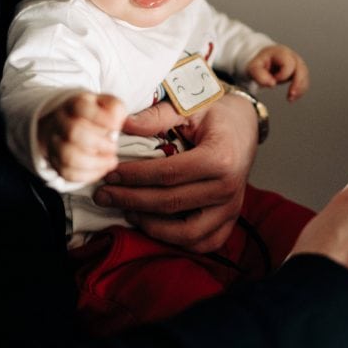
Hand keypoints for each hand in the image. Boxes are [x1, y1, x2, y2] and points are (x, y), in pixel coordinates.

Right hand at [37, 92, 123, 183]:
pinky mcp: (55, 160)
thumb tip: (118, 125)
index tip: (115, 126)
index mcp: (75, 104)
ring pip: (68, 156)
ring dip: (95, 162)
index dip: (102, 119)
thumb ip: (115, 111)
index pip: (82, 107)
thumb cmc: (94, 115)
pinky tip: (100, 169)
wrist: (70, 123)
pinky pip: (67, 172)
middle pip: (73, 131)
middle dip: (99, 143)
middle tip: (113, 147)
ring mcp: (55, 141)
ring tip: (109, 161)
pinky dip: (88, 175)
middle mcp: (61, 121)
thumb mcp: (108, 105)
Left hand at [93, 94, 257, 251]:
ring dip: (150, 226)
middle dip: (131, 201)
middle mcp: (229, 187)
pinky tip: (152, 225)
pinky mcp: (230, 220)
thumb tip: (122, 124)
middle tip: (103, 195)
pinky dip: (175, 241)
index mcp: (220, 157)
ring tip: (126, 211)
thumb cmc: (215, 113)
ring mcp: (232, 208)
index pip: (168, 174)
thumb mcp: (188, 105)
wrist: (245, 125)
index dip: (134, 177)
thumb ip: (156, 116)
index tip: (109, 174)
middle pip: (171, 204)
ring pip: (186, 233)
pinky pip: (202, 242)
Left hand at [247, 44, 309, 100]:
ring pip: (305, 76)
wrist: (263, 60)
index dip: (282, 75)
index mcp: (281, 53)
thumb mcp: (254, 67)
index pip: (288, 64)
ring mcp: (297, 63)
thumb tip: (271, 84)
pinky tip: (293, 96)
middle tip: (290, 95)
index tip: (273, 81)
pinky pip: (304, 81)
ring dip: (300, 89)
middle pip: (301, 69)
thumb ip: (260, 75)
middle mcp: (292, 56)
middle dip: (297, 84)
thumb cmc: (260, 62)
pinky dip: (300, 90)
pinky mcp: (298, 71)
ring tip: (291, 98)